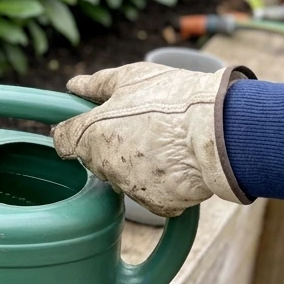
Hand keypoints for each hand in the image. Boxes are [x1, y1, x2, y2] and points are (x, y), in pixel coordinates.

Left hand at [51, 62, 254, 217]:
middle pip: (96, 159)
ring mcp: (131, 188)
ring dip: (136, 165)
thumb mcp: (130, 78)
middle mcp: (105, 166)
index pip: (63, 141)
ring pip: (124, 178)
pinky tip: (178, 162)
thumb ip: (96, 85)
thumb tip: (73, 85)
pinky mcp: (158, 205)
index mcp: (91, 135)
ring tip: (165, 142)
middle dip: (110, 146)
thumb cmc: (173, 98)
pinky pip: (152, 195)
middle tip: (142, 127)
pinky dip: (162, 183)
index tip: (88, 125)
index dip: (74, 131)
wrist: (220, 129)